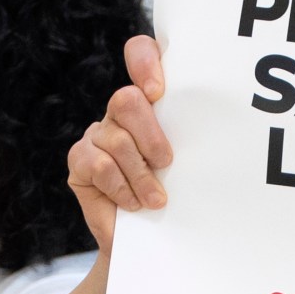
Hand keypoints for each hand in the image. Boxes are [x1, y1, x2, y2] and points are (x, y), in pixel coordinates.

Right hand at [66, 35, 170, 254]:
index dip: (145, 62)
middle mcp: (120, 112)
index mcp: (151, 102)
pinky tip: (133, 203)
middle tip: (166, 163)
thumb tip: (215, 132)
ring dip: (141, 175)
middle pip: (127, 99)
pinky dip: (122, 188)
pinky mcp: (79, 160)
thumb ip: (191, 138)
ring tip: (156, 199)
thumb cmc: (175, 196)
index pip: (141, 54)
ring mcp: (97, 134)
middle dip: (151, 134)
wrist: (148, 239)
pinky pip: (100, 165)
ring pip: (117, 140)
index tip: (158, 92)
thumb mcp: (188, 164)